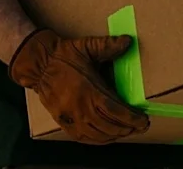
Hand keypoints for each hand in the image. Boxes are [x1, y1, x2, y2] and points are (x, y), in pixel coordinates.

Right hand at [8, 28, 150, 143]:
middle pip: (110, 126)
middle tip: (140, 126)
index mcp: (89, 89)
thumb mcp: (86, 47)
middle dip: (129, 128)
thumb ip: (108, 45)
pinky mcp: (64, 122)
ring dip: (116, 135)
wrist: (38, 65)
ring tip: (127, 131)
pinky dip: (99, 140)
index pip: (116, 110)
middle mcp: (81, 107)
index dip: (132, 118)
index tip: (144, 120)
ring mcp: (71, 117)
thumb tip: (128, 41)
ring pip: (99, 135)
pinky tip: (107, 136)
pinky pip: (84, 138)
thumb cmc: (63, 56)